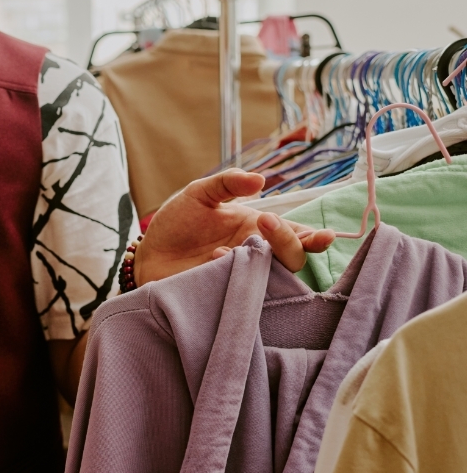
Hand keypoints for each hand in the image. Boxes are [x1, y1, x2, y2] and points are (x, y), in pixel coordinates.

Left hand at [134, 169, 336, 285]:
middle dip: (289, 242)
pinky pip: (243, 294)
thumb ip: (228, 182)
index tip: (324, 236)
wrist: (148, 253)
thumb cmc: (178, 223)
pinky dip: (236, 277)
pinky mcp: (223, 294)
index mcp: (257, 230)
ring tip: (233, 247)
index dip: (315, 238)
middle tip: (265, 222)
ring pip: (274, 280)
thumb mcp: (200, 193)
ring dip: (264, 262)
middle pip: (293, 259)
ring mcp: (241, 277)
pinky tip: (215, 260)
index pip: (296, 236)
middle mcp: (256, 256)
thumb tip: (260, 179)